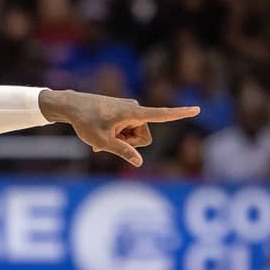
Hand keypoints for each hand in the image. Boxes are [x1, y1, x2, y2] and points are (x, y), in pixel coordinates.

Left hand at [40, 89, 199, 167]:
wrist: (72, 106)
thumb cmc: (86, 123)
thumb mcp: (103, 142)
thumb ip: (123, 152)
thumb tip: (139, 163)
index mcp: (133, 113)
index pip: (161, 115)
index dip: (179, 114)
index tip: (197, 109)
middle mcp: (135, 109)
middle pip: (143, 138)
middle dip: (129, 143)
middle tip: (108, 139)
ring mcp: (129, 110)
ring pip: (134, 136)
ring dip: (120, 140)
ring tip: (103, 135)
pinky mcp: (124, 112)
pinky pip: (127, 130)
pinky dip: (116, 135)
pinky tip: (100, 136)